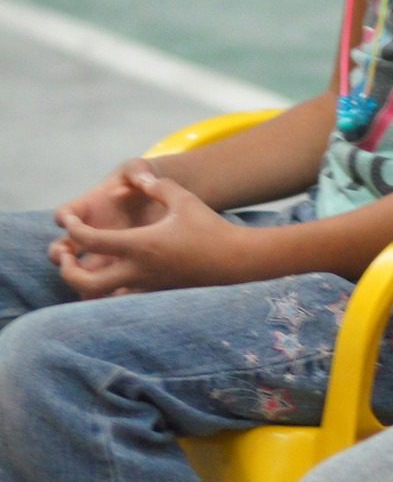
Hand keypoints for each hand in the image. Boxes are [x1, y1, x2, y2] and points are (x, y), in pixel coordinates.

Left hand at [52, 171, 248, 296]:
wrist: (236, 260)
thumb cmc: (210, 228)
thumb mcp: (184, 200)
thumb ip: (158, 186)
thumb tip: (139, 180)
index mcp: (140, 245)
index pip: (90, 240)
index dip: (73, 229)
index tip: (70, 221)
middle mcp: (137, 270)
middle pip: (84, 283)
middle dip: (67, 271)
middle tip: (67, 258)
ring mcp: (145, 287)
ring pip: (99, 299)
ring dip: (84, 287)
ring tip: (87, 270)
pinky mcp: (155, 295)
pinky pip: (121, 301)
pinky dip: (108, 294)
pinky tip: (114, 279)